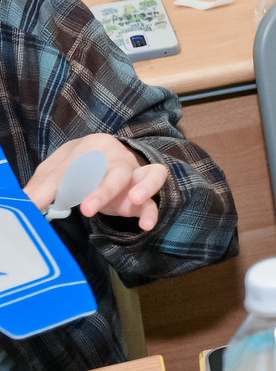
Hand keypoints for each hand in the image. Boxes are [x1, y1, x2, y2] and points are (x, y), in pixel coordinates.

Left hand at [24, 135, 167, 230]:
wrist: (108, 161)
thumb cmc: (80, 165)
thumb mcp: (57, 170)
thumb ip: (43, 186)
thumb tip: (26, 203)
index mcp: (94, 146)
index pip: (76, 164)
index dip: (57, 184)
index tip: (37, 202)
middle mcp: (119, 157)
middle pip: (115, 170)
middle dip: (102, 190)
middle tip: (86, 209)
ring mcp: (135, 175)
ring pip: (148, 176)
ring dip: (143, 187)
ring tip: (135, 199)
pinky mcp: (144, 196)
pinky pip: (154, 201)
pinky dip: (152, 211)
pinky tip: (146, 224)